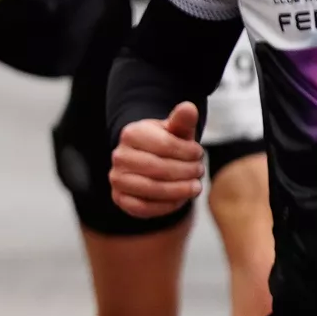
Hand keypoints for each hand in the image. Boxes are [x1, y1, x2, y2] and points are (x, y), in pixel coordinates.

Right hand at [109, 101, 206, 219]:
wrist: (149, 159)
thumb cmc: (167, 144)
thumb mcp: (176, 130)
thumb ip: (182, 120)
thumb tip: (188, 107)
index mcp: (131, 133)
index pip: (165, 145)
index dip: (188, 152)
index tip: (199, 153)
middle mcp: (119, 156)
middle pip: (159, 168)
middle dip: (186, 171)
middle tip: (200, 171)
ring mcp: (117, 178)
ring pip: (151, 189)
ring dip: (180, 190)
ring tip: (195, 187)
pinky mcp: (119, 198)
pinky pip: (143, 207)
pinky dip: (166, 206)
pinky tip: (180, 199)